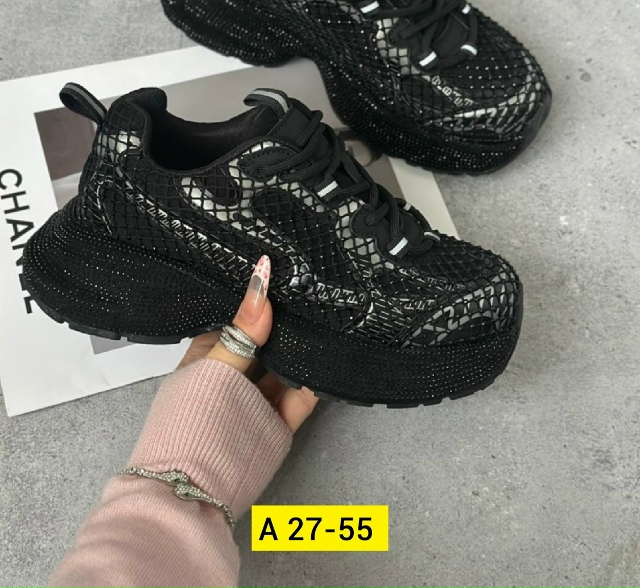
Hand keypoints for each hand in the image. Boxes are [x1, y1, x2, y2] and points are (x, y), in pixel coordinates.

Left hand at [178, 256, 317, 432]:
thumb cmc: (190, 418)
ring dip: (302, 345)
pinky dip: (316, 378)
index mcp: (208, 357)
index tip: (281, 271)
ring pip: (286, 366)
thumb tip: (261, 280)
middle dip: (285, 320)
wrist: (194, 490)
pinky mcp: (280, 421)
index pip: (235, 320)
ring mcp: (258, 399)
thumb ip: (242, 330)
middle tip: (313, 284)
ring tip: (328, 309)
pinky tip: (331, 352)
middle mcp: (235, 375)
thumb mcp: (215, 366)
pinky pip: (302, 394)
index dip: (256, 299)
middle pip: (265, 342)